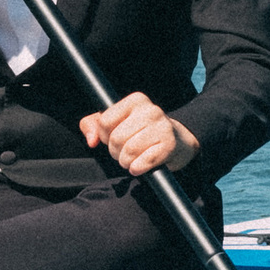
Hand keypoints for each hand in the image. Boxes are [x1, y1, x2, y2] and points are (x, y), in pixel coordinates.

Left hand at [79, 92, 198, 180]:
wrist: (177, 142)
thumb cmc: (140, 132)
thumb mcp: (116, 122)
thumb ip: (93, 125)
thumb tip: (91, 140)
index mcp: (136, 100)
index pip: (105, 122)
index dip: (105, 136)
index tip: (114, 137)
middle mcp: (151, 110)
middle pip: (116, 139)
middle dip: (115, 152)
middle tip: (124, 152)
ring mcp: (162, 127)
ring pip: (128, 151)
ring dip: (126, 162)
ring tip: (132, 159)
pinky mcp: (170, 145)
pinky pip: (143, 162)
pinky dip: (137, 169)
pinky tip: (141, 166)